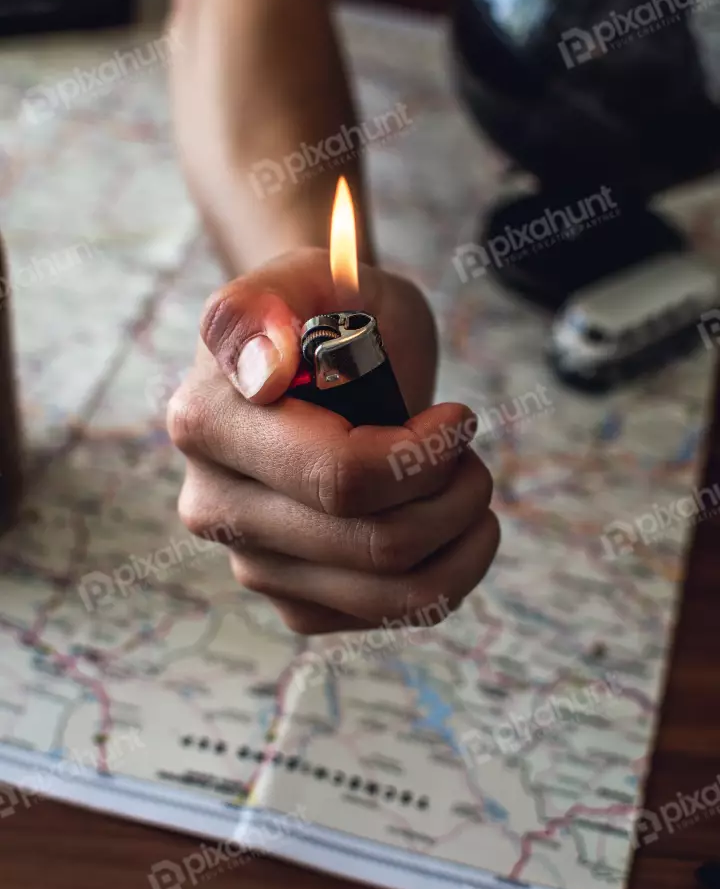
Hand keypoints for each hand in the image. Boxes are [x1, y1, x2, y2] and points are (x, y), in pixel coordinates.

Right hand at [167, 248, 499, 633]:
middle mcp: (214, 503)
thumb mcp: (312, 273)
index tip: (460, 417)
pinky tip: (450, 525)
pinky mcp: (292, 598)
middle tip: (471, 450)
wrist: (318, 353)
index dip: (425, 454)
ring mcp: (250, 559)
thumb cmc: (327, 307)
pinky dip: (446, 575)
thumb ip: (263, 307)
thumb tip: (259, 373)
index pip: (341, 476)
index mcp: (208, 421)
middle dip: (454, 495)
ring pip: (389, 593)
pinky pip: (386, 614)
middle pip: (374, 544)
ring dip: (460, 538)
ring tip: (469, 486)